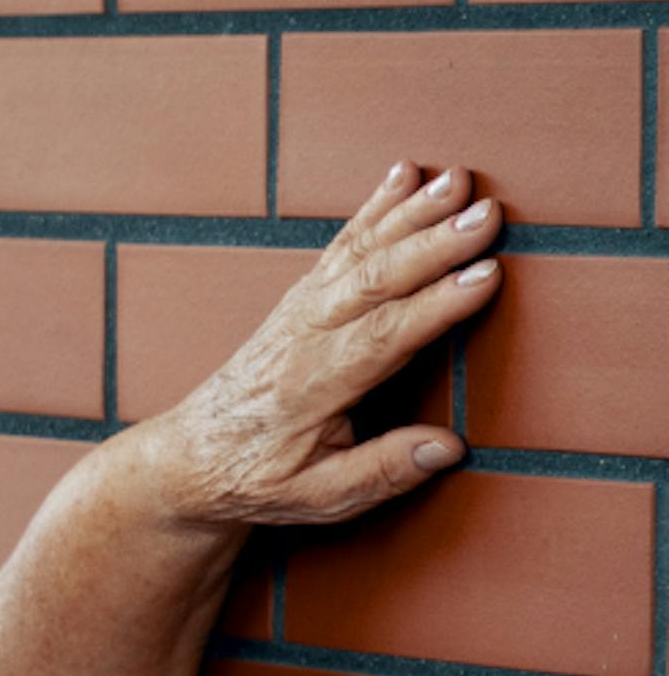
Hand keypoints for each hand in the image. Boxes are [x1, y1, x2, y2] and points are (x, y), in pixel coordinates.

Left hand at [141, 160, 503, 527]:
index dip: (435, 306)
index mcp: (311, 388)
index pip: (381, 338)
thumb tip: (449, 447)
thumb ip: (381, 472)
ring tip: (459, 180)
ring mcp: (297, 312)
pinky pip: (340, 247)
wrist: (186, 458)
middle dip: (433, 245)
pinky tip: (406, 176)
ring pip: (357, 254)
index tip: (486, 277)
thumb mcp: (315, 499)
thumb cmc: (254, 480)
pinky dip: (374, 209)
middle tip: (489, 215)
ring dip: (409, 214)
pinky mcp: (298, 300)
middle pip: (373, 282)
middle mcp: (302, 338)